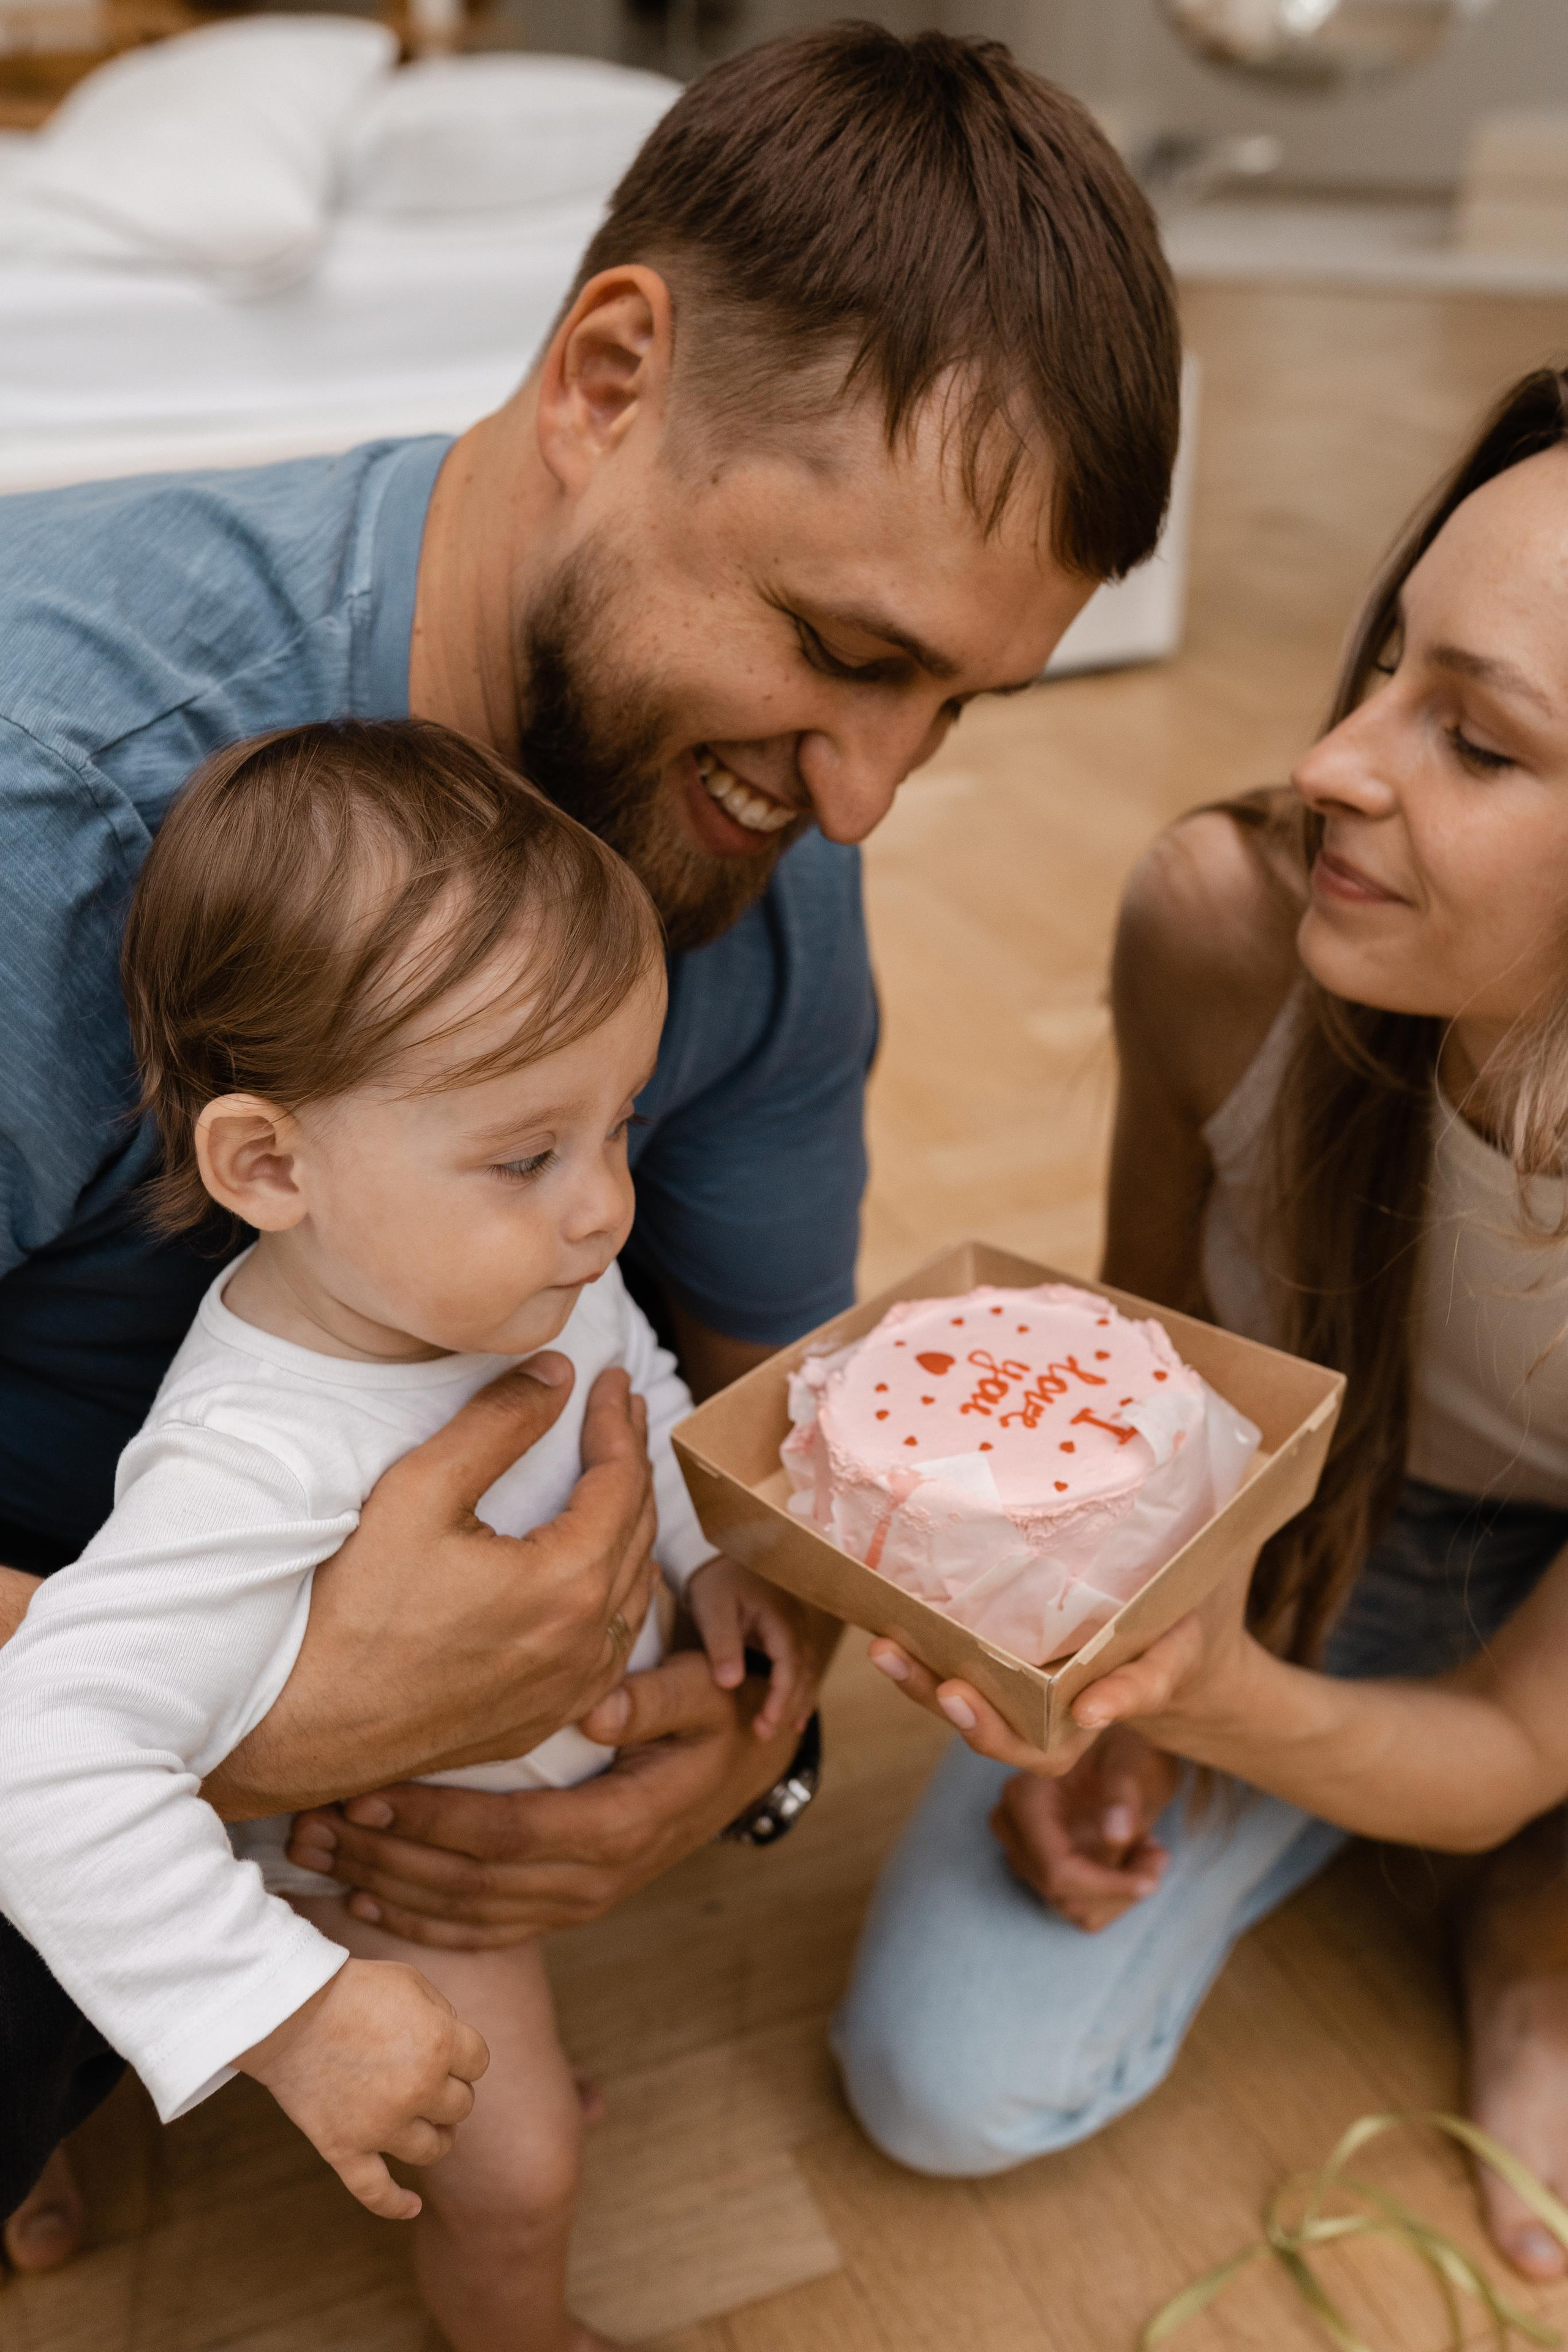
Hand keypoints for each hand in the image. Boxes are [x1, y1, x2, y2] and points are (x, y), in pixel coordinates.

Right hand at [204, 1357, 659, 1820]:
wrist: (302, 1726)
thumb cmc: (351, 1611)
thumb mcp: (418, 1492)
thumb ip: (498, 1424)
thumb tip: (558, 1374)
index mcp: (568, 1583)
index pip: (621, 1481)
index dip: (620, 1421)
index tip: (615, 1378)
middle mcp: (586, 1644)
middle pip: (637, 1532)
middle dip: (633, 1463)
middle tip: (625, 1414)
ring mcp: (569, 1691)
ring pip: (633, 1593)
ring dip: (634, 1528)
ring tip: (623, 1479)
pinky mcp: (542, 1720)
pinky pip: (611, 1650)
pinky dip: (620, 1599)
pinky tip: (609, 1579)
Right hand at [236, 1956, 487, 2219]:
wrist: (286, 2010)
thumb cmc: (351, 1988)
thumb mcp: (411, 1982)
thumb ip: (443, 2014)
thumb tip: (458, 2047)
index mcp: (440, 2044)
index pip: (479, 2062)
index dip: (465, 2053)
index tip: (445, 2044)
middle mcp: (418, 2089)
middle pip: (460, 2106)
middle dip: (449, 2089)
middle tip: (427, 2075)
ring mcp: (381, 2126)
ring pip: (433, 2148)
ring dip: (437, 2136)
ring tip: (430, 2124)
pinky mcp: (345, 2149)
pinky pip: (376, 2192)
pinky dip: (395, 2204)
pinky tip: (413, 2206)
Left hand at [283, 1635, 834, 1948]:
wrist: (754, 1755)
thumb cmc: (723, 1707)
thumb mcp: (710, 1691)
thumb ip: (658, 1697)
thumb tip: (598, 1710)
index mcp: (625, 1825)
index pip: (509, 1835)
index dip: (434, 1822)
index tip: (367, 1794)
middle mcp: (600, 1878)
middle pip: (474, 1887)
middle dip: (386, 1861)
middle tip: (311, 1829)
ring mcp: (585, 1900)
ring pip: (472, 1916)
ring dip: (389, 1893)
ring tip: (316, 1860)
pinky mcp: (572, 1904)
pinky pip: (489, 1931)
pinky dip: (423, 1926)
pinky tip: (368, 1907)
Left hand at [684, 1557, 814, 1741]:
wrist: (718, 1554)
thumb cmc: (715, 1580)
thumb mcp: (713, 1609)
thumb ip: (722, 1646)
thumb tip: (730, 1684)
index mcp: (781, 1618)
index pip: (789, 1665)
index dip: (779, 1698)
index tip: (764, 1724)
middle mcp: (796, 1623)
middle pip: (803, 1671)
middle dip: (788, 1705)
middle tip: (764, 1735)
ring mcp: (795, 1626)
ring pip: (807, 1669)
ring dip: (798, 1700)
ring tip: (786, 1730)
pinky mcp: (787, 1631)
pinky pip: (802, 1664)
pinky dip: (800, 1687)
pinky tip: (794, 1710)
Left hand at [865, 1552, 1256, 1777]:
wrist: (1196, 1674)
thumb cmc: (1201, 1607)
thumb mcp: (1218, 1568)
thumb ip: (1220, 1525)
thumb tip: (1269, 1448)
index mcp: (1161, 1670)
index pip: (1145, 1690)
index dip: (1121, 1700)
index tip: (1092, 1705)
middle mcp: (1099, 1703)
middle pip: (1045, 1746)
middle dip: (994, 1729)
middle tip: (953, 1693)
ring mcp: (1052, 1710)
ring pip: (996, 1732)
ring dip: (936, 1700)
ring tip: (891, 1655)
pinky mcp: (1017, 1697)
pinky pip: (973, 1700)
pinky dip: (927, 1677)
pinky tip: (887, 1636)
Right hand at [989, 1728, 1178, 1931]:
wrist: (1115, 1749)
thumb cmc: (1124, 1745)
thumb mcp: (1131, 1760)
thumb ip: (1123, 1793)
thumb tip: (1115, 1833)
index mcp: (1024, 1794)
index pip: (1056, 1867)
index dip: (1105, 1884)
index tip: (1152, 1881)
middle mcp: (1010, 1823)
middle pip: (1063, 1892)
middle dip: (1117, 1886)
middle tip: (1159, 1856)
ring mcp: (1019, 1847)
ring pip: (1074, 1907)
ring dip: (1120, 1891)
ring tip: (1152, 1851)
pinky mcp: (1036, 1865)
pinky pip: (1078, 1906)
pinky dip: (1114, 1892)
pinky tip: (1134, 1857)